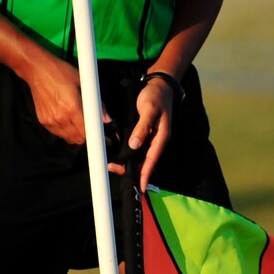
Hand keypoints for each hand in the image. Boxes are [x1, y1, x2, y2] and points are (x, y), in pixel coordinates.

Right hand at [23, 52, 107, 146]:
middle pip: (78, 139)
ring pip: (68, 138)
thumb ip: (97, 103)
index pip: (87, 133)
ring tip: (78, 121)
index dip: (95, 136)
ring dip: (76, 134)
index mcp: (72, 108)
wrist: (38, 70)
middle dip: (87, 135)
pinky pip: (58, 133)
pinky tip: (67, 119)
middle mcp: (60, 118)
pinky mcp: (43, 121)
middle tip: (90, 126)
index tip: (101, 135)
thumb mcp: (83, 82)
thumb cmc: (61, 73)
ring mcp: (50, 121)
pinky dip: (65, 131)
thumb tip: (107, 119)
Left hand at [117, 72, 175, 188]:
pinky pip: (137, 148)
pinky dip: (129, 154)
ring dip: (129, 163)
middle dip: (133, 170)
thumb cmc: (156, 97)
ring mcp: (150, 138)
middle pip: (145, 162)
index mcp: (161, 137)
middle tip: (114, 170)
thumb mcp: (149, 110)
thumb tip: (135, 145)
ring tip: (113, 166)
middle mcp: (156, 140)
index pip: (152, 160)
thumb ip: (143, 127)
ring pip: (140, 157)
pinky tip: (120, 156)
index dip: (145, 174)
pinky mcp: (145, 133)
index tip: (140, 187)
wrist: (159, 86)